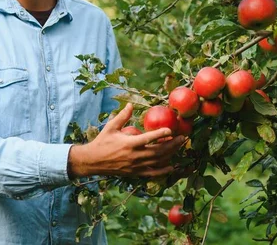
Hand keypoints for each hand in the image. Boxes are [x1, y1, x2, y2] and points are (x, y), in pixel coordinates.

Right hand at [67, 103, 184, 177]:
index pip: (148, 138)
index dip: (160, 134)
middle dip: (172, 144)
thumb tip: (131, 104)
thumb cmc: (102, 142)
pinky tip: (172, 166)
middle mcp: (134, 156)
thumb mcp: (111, 127)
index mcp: (129, 143)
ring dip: (170, 154)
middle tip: (182, 137)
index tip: (171, 130)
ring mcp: (136, 166)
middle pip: (158, 151)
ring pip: (157, 161)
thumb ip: (122, 116)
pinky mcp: (135, 172)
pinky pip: (152, 173)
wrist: (93, 161)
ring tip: (180, 146)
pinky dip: (163, 171)